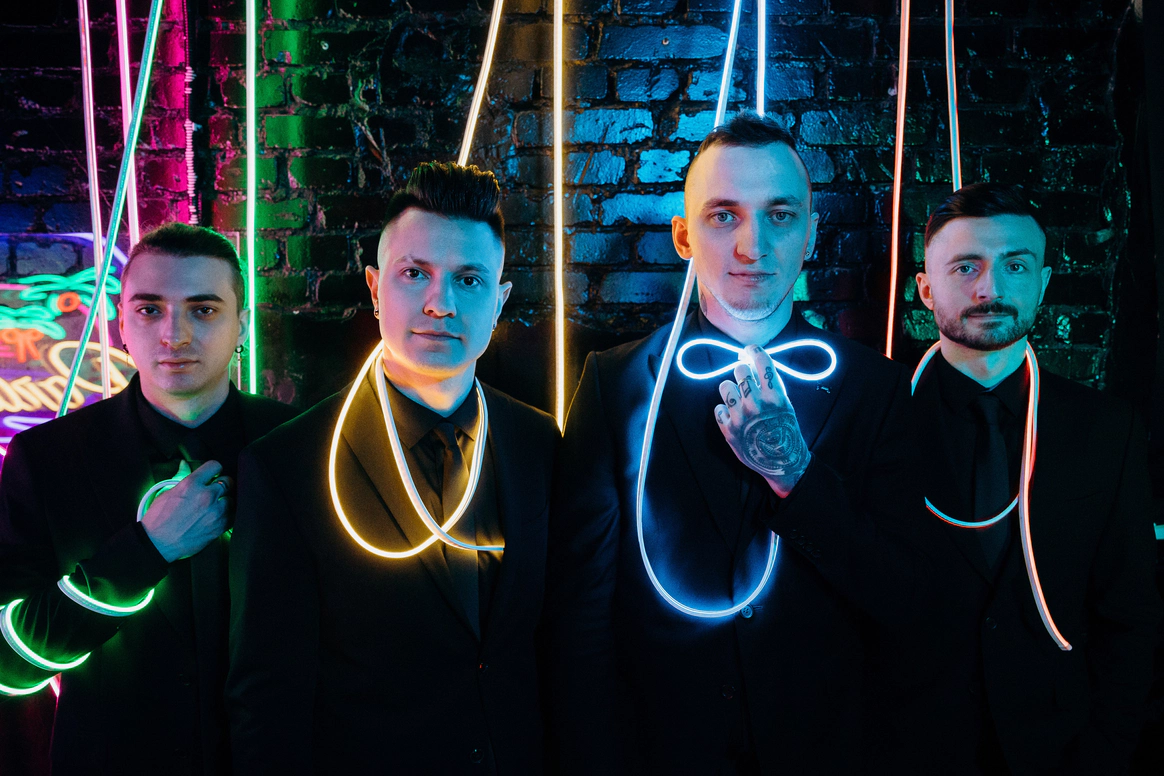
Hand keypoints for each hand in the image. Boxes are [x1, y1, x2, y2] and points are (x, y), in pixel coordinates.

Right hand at [141, 460, 232, 562]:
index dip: (214, 469)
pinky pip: (233, 515)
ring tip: (216, 505)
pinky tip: (219, 516)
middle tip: (217, 490)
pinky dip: (228, 515)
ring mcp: (215, 512)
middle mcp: (206, 496)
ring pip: (232, 499)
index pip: (214, 466)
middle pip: (227, 481)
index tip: (213, 474)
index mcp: (191, 484)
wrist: (157, 544)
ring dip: (225, 501)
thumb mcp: (166, 493)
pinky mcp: (219, 527)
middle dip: (222, 484)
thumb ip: (180, 477)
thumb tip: (184, 464)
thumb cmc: (158, 518)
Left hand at [713, 345, 810, 497]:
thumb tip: (755, 363)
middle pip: (739, 370)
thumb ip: (771, 385)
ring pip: (724, 386)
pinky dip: (724, 411)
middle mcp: (755, 404)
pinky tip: (734, 417)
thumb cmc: (785, 431)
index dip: (753, 350)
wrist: (781, 462)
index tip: (750, 350)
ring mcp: (739, 417)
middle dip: (743, 372)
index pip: (761, 361)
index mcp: (774, 396)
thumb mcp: (786, 404)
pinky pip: (718, 408)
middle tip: (746, 380)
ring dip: (731, 389)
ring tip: (738, 398)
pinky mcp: (727, 429)